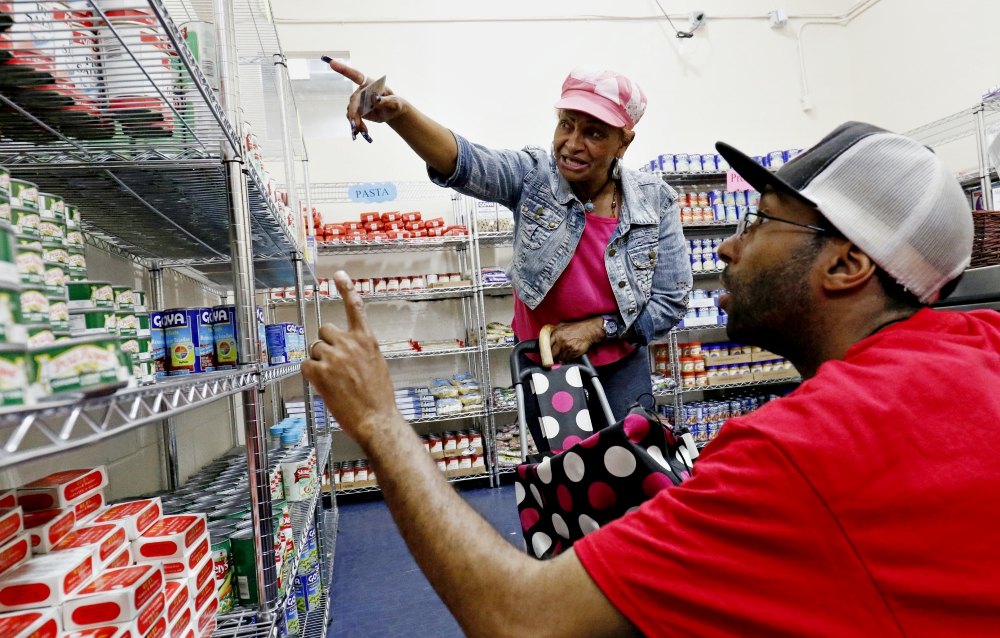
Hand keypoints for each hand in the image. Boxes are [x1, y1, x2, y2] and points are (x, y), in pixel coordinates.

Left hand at [302, 271, 402, 449]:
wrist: (376, 419)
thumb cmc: (379, 397)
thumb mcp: (377, 364)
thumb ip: (362, 350)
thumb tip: (349, 348)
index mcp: (366, 340)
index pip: (355, 307)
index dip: (346, 289)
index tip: (339, 276)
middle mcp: (349, 344)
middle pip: (325, 331)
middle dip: (326, 344)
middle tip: (334, 364)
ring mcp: (333, 357)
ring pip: (315, 349)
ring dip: (319, 362)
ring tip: (334, 380)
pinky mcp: (320, 373)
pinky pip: (306, 366)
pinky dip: (311, 375)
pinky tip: (324, 385)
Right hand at [323, 59, 406, 141]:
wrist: (392, 113)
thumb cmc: (395, 104)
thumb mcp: (394, 103)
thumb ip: (385, 101)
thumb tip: (374, 98)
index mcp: (370, 84)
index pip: (356, 75)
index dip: (343, 69)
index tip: (332, 63)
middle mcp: (361, 91)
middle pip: (353, 100)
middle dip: (354, 113)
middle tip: (356, 125)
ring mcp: (358, 101)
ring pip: (351, 111)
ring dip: (355, 121)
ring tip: (362, 130)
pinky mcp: (357, 111)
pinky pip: (353, 118)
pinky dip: (356, 126)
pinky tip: (363, 131)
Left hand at [549, 318, 604, 362]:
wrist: (589, 330)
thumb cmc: (576, 327)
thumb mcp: (563, 325)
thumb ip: (554, 330)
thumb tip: (547, 336)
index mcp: (557, 334)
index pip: (547, 346)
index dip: (546, 351)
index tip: (545, 355)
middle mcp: (562, 341)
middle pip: (552, 354)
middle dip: (552, 357)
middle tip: (553, 359)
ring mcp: (568, 347)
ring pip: (560, 358)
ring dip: (560, 359)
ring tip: (562, 356)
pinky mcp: (575, 352)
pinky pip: (568, 359)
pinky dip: (567, 359)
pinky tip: (569, 356)